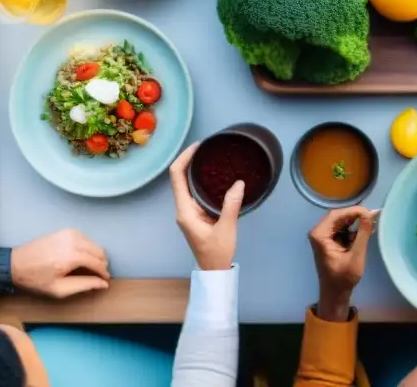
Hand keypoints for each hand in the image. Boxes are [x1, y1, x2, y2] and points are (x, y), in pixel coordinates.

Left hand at [10, 229, 109, 297]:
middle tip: (98, 274)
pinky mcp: (66, 230)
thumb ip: (83, 285)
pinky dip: (88, 247)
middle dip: (102, 263)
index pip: (98, 262)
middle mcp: (74, 241)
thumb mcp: (59, 289)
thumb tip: (104, 284)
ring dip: (96, 254)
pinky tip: (81, 256)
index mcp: (72, 256)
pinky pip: (85, 238)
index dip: (104, 273)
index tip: (106, 280)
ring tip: (90, 266)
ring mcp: (70, 233)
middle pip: (99, 250)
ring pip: (94, 243)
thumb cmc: (36, 280)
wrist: (15, 264)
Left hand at [169, 143, 243, 271]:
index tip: (198, 147)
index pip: (177, 177)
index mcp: (185, 210)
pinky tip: (213, 174)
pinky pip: (194, 190)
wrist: (213, 269)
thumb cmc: (217, 252)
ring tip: (210, 156)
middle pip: (179, 177)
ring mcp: (188, 211)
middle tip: (207, 147)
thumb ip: (231, 206)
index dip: (184, 158)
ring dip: (194, 168)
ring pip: (186, 183)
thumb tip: (239, 183)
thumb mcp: (226, 229)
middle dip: (189, 159)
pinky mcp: (195, 213)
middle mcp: (183, 208)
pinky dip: (200, 179)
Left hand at [308, 207, 374, 320]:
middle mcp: (319, 232)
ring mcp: (323, 235)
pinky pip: (342, 228)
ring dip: (356, 221)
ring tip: (372, 223)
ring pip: (342, 220)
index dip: (355, 211)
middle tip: (374, 216)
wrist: (335, 294)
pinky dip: (354, 228)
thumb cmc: (343, 278)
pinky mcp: (329, 239)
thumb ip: (362, 234)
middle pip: (339, 216)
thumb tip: (369, 214)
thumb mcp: (356, 256)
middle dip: (357, 215)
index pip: (338, 215)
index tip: (372, 213)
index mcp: (320, 235)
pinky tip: (365, 230)